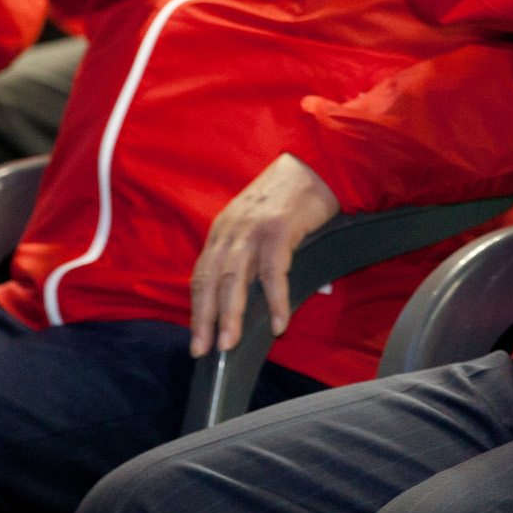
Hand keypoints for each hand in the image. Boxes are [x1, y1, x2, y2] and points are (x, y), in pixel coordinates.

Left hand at [189, 153, 339, 357]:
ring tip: (230, 343)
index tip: (197, 338)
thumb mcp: (257, 222)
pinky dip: (275, 300)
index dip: (198, 308)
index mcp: (223, 230)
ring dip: (231, 314)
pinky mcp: (279, 229)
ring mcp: (254, 229)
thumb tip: (251, 294)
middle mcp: (231, 230)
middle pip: (210, 280)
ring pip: (234, 278)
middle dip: (205, 318)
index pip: (202, 275)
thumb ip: (250, 253)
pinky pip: (273, 271)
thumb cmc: (289, 197)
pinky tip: (279, 321)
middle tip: (204, 349)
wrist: (315, 163)